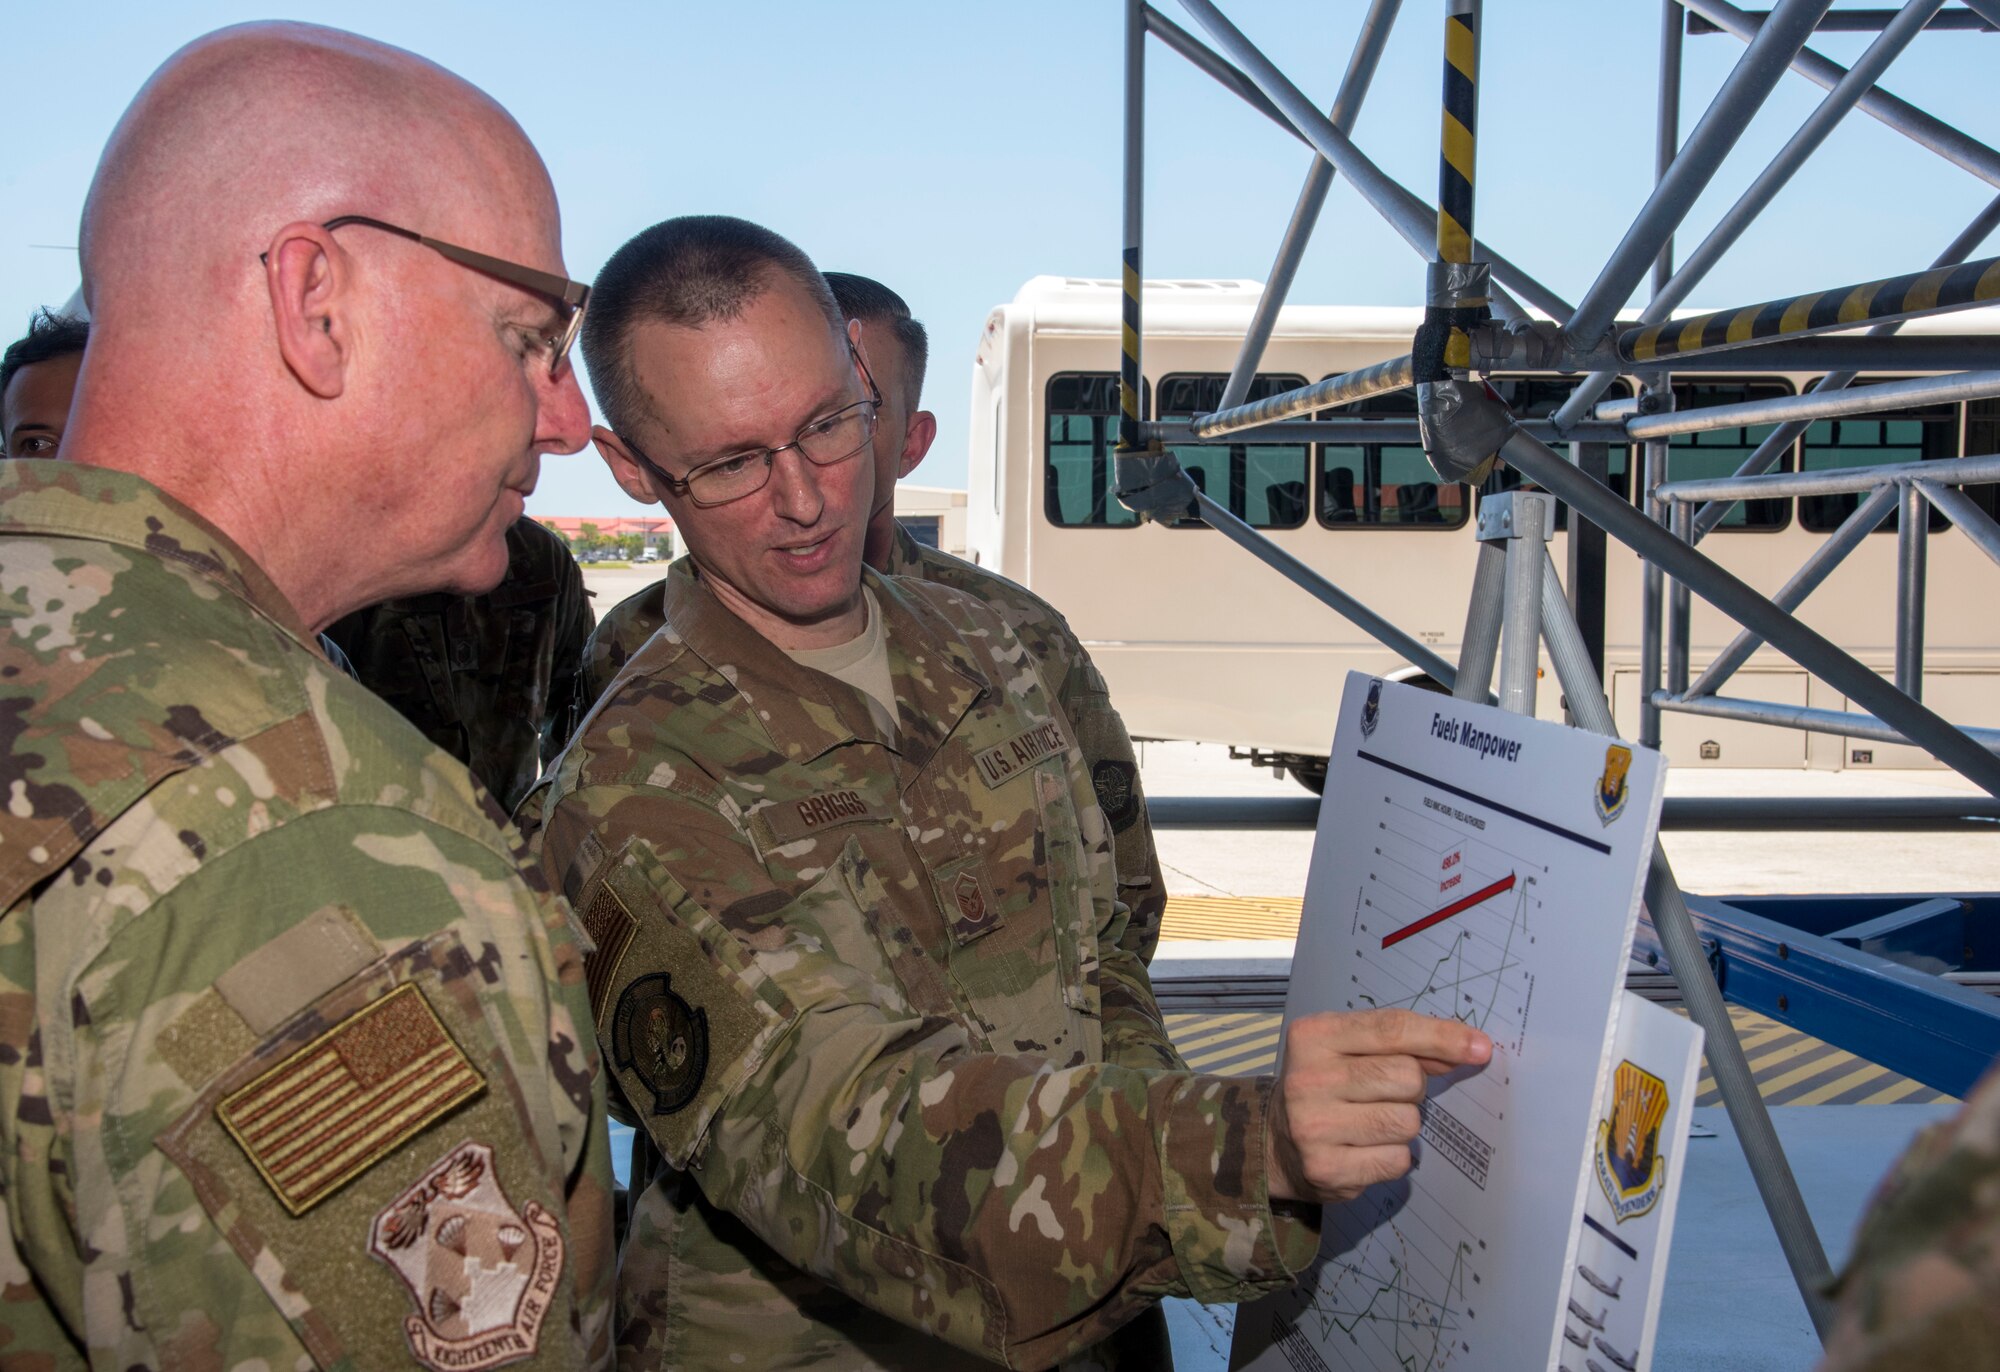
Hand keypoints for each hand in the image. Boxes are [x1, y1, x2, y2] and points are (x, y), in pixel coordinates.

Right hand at [1264, 1009, 1492, 1203]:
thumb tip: (1469, 1049)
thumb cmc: (1326, 1086)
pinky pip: (1397, 1160)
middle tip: (1385, 1093)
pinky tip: (1365, 1149)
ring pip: (1407, 1121)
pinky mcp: (1326, 1169)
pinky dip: (1393, 1156)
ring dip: (1403, 1123)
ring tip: (1372, 1122)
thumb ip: (1404, 1046)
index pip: (1392, 1029)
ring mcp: (1314, 1126)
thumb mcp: (1351, 1050)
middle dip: (1413, 1087)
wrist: (1276, 1142)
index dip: (1443, 1037)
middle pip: (1407, 1077)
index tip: (1479, 1047)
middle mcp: (1309, 1078)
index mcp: (1314, 1035)